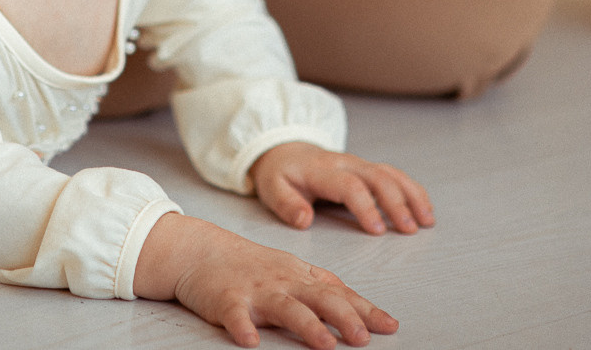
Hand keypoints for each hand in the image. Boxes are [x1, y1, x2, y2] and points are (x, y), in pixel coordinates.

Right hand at [135, 213, 397, 348]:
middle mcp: (283, 281)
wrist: (199, 250)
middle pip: (319, 297)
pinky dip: (243, 328)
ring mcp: (255, 291)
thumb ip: (322, 288)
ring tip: (324, 343)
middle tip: (363, 338)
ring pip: (285, 307)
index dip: (365, 309)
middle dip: (344, 317)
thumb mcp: (290, 271)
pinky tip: (250, 341)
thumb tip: (360, 308)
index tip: (390, 326)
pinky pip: (236, 316)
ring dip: (306, 325)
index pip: (339, 292)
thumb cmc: (249, 266)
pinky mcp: (227, 300)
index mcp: (300, 275)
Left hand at [248, 143, 432, 235]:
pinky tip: (425, 208)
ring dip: (411, 195)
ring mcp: (359, 164)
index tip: (377, 231)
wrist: (285, 150)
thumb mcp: (272, 189)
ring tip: (426, 221)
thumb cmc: (281, 174)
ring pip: (391, 174)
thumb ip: (286, 205)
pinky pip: (394, 175)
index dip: (366, 207)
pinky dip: (412, 190)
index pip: (349, 185)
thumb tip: (304, 220)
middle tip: (409, 230)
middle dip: (396, 203)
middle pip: (377, 178)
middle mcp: (345, 163)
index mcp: (321, 170)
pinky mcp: (367, 169)